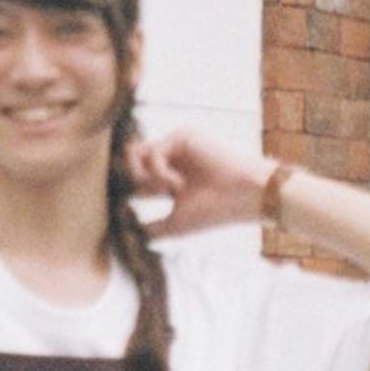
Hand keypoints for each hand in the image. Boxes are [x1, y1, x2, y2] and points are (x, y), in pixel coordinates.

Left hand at [122, 134, 264, 237]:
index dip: (126, 193)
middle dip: (131, 181)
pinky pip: (153, 153)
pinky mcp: (182, 136)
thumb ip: (150, 227)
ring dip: (143, 177)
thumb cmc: (214, 212)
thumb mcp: (174, 224)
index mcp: (167, 180)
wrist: (243, 197)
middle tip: (152, 197)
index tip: (126, 207)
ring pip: (134, 153)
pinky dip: (160, 173)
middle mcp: (170, 160)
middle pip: (129, 161)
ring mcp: (175, 147)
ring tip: (165, 191)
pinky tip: (178, 186)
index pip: (135, 180)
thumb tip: (126, 233)